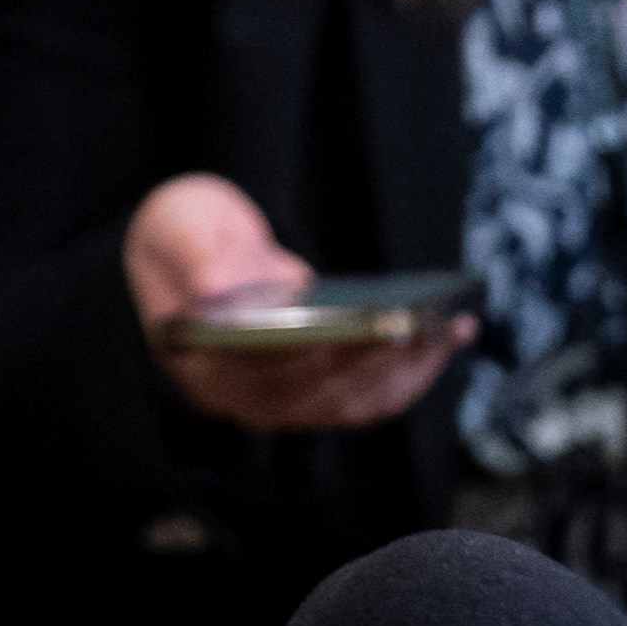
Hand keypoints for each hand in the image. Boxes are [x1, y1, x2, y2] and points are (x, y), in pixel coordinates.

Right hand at [124, 174, 467, 435]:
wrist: (200, 249)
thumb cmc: (188, 233)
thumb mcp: (176, 223)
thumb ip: (191, 251)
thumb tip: (216, 288)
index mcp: (197, 361)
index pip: (254, 370)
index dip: (301, 356)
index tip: (345, 334)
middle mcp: (240, 396)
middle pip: (314, 392)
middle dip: (370, 360)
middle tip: (415, 325)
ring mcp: (283, 401)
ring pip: (352, 401)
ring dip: (406, 369)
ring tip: (450, 326)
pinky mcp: (319, 393)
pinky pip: (372, 395)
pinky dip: (413, 371)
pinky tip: (448, 333)